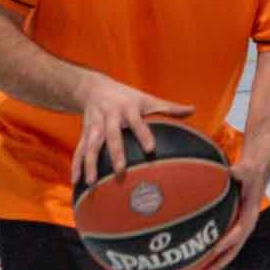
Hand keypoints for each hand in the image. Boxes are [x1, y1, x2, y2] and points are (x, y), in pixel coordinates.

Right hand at [71, 74, 193, 185]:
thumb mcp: (146, 98)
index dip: (143, 134)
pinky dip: (76, 165)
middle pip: (111, 136)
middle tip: (120, 170)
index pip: (137, 122)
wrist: (92, 87)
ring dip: (90, 163)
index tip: (151, 149)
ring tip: (92, 182)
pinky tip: (77, 182)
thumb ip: (169, 107)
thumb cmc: (126, 96)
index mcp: (127, 108)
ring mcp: (94, 126)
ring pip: (91, 145)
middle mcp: (109, 117)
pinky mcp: (84, 133)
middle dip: (115, 153)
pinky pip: (79, 150)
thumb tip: (193, 110)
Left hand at [191, 150, 269, 269]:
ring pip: (224, 252)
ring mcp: (237, 229)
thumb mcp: (248, 169)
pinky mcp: (230, 227)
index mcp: (249, 215)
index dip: (227, 241)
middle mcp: (244, 226)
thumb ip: (241, 171)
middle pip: (231, 251)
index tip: (213, 249)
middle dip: (215, 264)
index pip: (239, 232)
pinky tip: (192, 259)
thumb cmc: (250, 171)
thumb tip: (232, 171)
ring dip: (210, 264)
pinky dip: (208, 254)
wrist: (256, 171)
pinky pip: (220, 245)